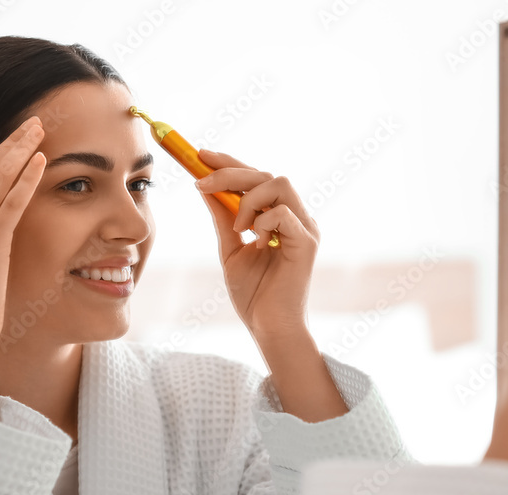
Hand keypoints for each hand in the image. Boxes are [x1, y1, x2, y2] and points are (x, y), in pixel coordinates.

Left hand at [194, 149, 319, 340]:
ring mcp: (304, 227)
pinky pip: (283, 213)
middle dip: (229, 172)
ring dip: (248, 199)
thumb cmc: (254, 294)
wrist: (268, 327)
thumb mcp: (230, 248)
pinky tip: (254, 243)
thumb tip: (205, 187)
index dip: (229, 162)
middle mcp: (295, 216)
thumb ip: (223, 218)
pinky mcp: (307, 242)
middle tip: (201, 182)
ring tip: (238, 228)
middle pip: (266, 173)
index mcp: (279, 216)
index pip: (256, 177)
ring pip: (279, 183)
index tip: (200, 155)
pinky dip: (261, 222)